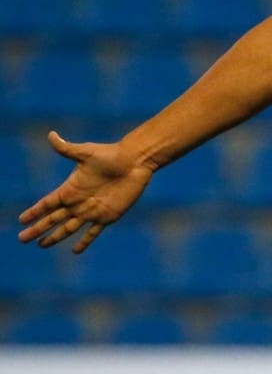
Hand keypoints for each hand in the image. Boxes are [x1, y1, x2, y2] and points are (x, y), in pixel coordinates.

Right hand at [17, 131, 153, 252]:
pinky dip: (84, 241)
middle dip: (37, 229)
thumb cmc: (111, 154)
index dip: (34, 212)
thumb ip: (67, 148)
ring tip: (42, 245)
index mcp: (71, 188)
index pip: (47, 203)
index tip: (21, 220)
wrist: (135, 161)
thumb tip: (51, 135)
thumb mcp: (86, 152)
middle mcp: (78, 201)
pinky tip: (75, 251)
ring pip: (69, 228)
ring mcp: (92, 210)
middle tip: (22, 238)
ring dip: (55, 237)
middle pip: (53, 219)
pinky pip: (93, 232)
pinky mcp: (107, 216)